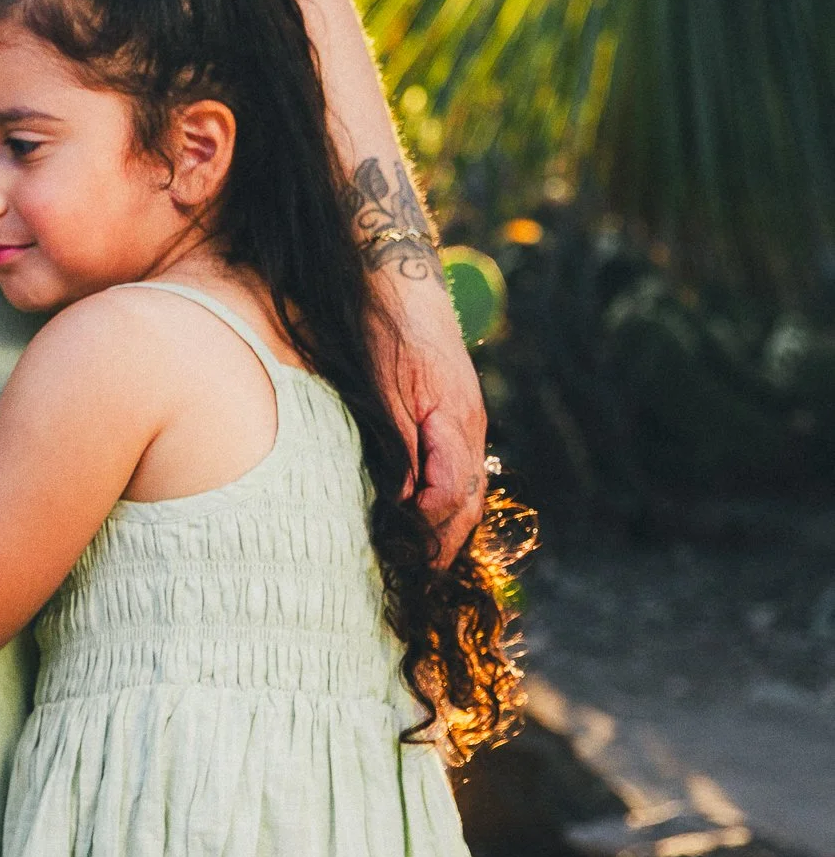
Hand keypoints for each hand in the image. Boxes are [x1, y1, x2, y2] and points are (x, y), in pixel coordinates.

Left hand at [379, 275, 489, 556]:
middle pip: (466, 500)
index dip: (426, 527)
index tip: (401, 548)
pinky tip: (428, 513)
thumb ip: (401, 445)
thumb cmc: (387, 330)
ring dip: (449, 525)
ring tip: (426, 559)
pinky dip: (448, 498)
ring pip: (467, 487)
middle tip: (419, 577)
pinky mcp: (455, 414)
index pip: (450, 496)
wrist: (400, 280)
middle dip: (445, 541)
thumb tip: (407, 501)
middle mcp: (469, 426)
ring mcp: (466, 419)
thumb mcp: (387, 390)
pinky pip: (460, 468)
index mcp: (456, 423)